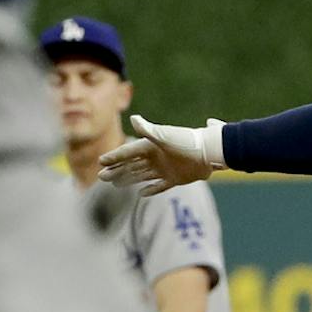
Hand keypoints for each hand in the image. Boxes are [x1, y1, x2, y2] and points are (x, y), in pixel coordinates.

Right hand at [98, 114, 226, 196]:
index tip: (101, 161)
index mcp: (151, 146)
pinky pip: (159, 186)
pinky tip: (141, 194)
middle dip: (116, 170)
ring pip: (141, 175)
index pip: (128, 152)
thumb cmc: (187, 142)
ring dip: (128, 178)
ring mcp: (165, 168)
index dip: (115, 156)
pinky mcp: (176, 179)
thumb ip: (148, 130)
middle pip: (131, 165)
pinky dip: (150, 190)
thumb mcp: (165, 136)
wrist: (210, 152)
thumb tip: (132, 118)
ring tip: (114, 183)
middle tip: (101, 176)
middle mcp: (156, 157)